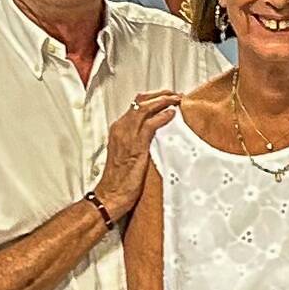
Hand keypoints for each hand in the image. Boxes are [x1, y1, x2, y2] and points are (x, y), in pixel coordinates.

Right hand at [93, 91, 181, 221]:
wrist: (111, 195)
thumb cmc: (120, 180)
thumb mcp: (130, 154)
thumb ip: (140, 141)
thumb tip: (158, 135)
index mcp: (118, 129)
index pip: (137, 105)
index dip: (154, 98)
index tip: (169, 98)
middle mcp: (120, 128)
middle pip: (141, 100)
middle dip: (161, 94)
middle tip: (176, 95)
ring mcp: (126, 135)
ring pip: (145, 107)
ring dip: (164, 101)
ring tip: (177, 100)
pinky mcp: (135, 145)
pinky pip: (150, 124)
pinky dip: (162, 116)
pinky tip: (172, 114)